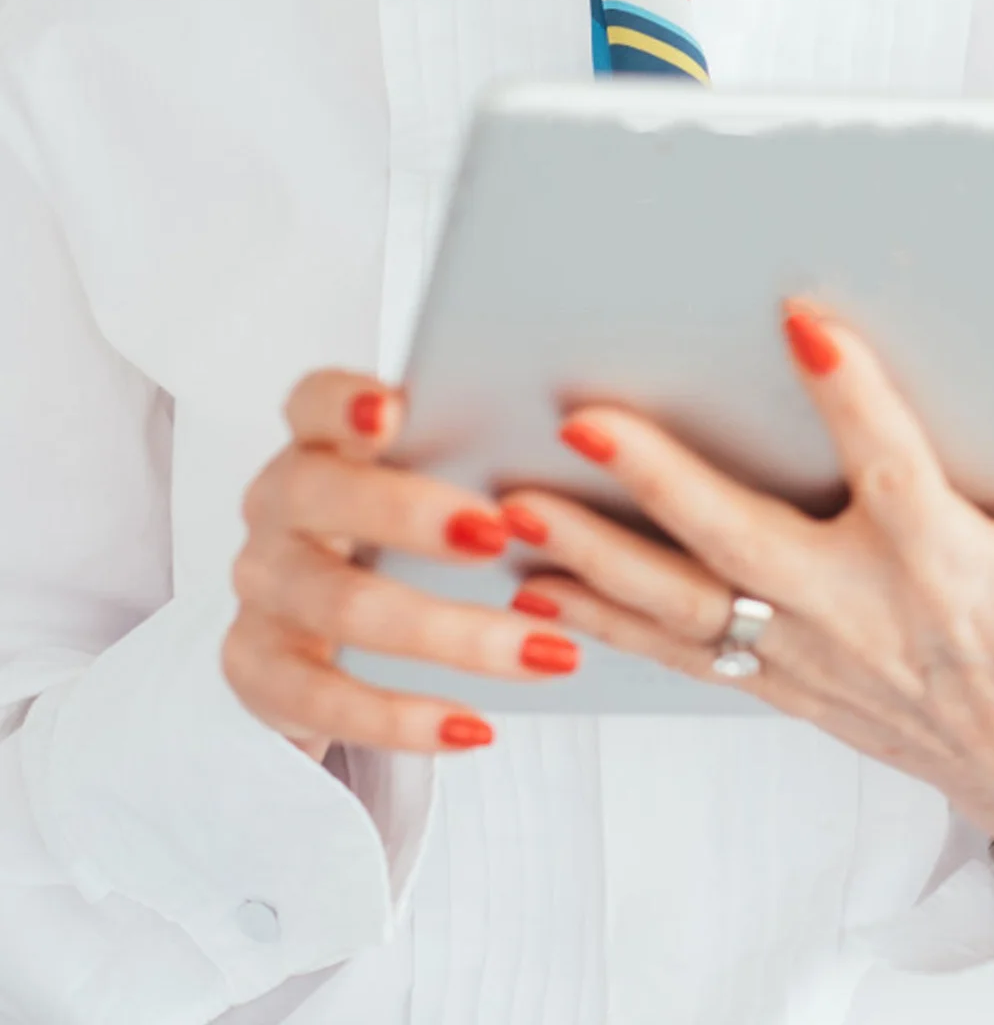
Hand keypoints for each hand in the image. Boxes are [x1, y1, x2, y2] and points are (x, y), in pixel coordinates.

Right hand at [224, 370, 578, 761]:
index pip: (313, 403)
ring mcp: (264, 590)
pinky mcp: (259, 672)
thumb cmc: (407, 536)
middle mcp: (277, 507)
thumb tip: (595, 436)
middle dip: (410, 514)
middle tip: (501, 533)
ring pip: (346, 608)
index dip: (344, 403)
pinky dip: (406, 718)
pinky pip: (330, 700)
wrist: (329, 636)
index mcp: (321, 443)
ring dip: (453, 634)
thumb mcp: (433, 485)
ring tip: (546, 651)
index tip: (394, 410)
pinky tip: (476, 728)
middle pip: (323, 498)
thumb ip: (476, 455)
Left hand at [502, 307, 993, 896]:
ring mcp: (813, 660)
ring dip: (595, 556)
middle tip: (584, 417)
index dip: (847, 390)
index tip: (800, 319)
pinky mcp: (788, 690)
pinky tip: (541, 588)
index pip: (889, 464)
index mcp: (947, 565)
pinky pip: (681, 658)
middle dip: (657, 480)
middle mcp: (863, 612)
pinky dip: (606, 625)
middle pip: (740, 541)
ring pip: (684, 606)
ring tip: (512, 506)